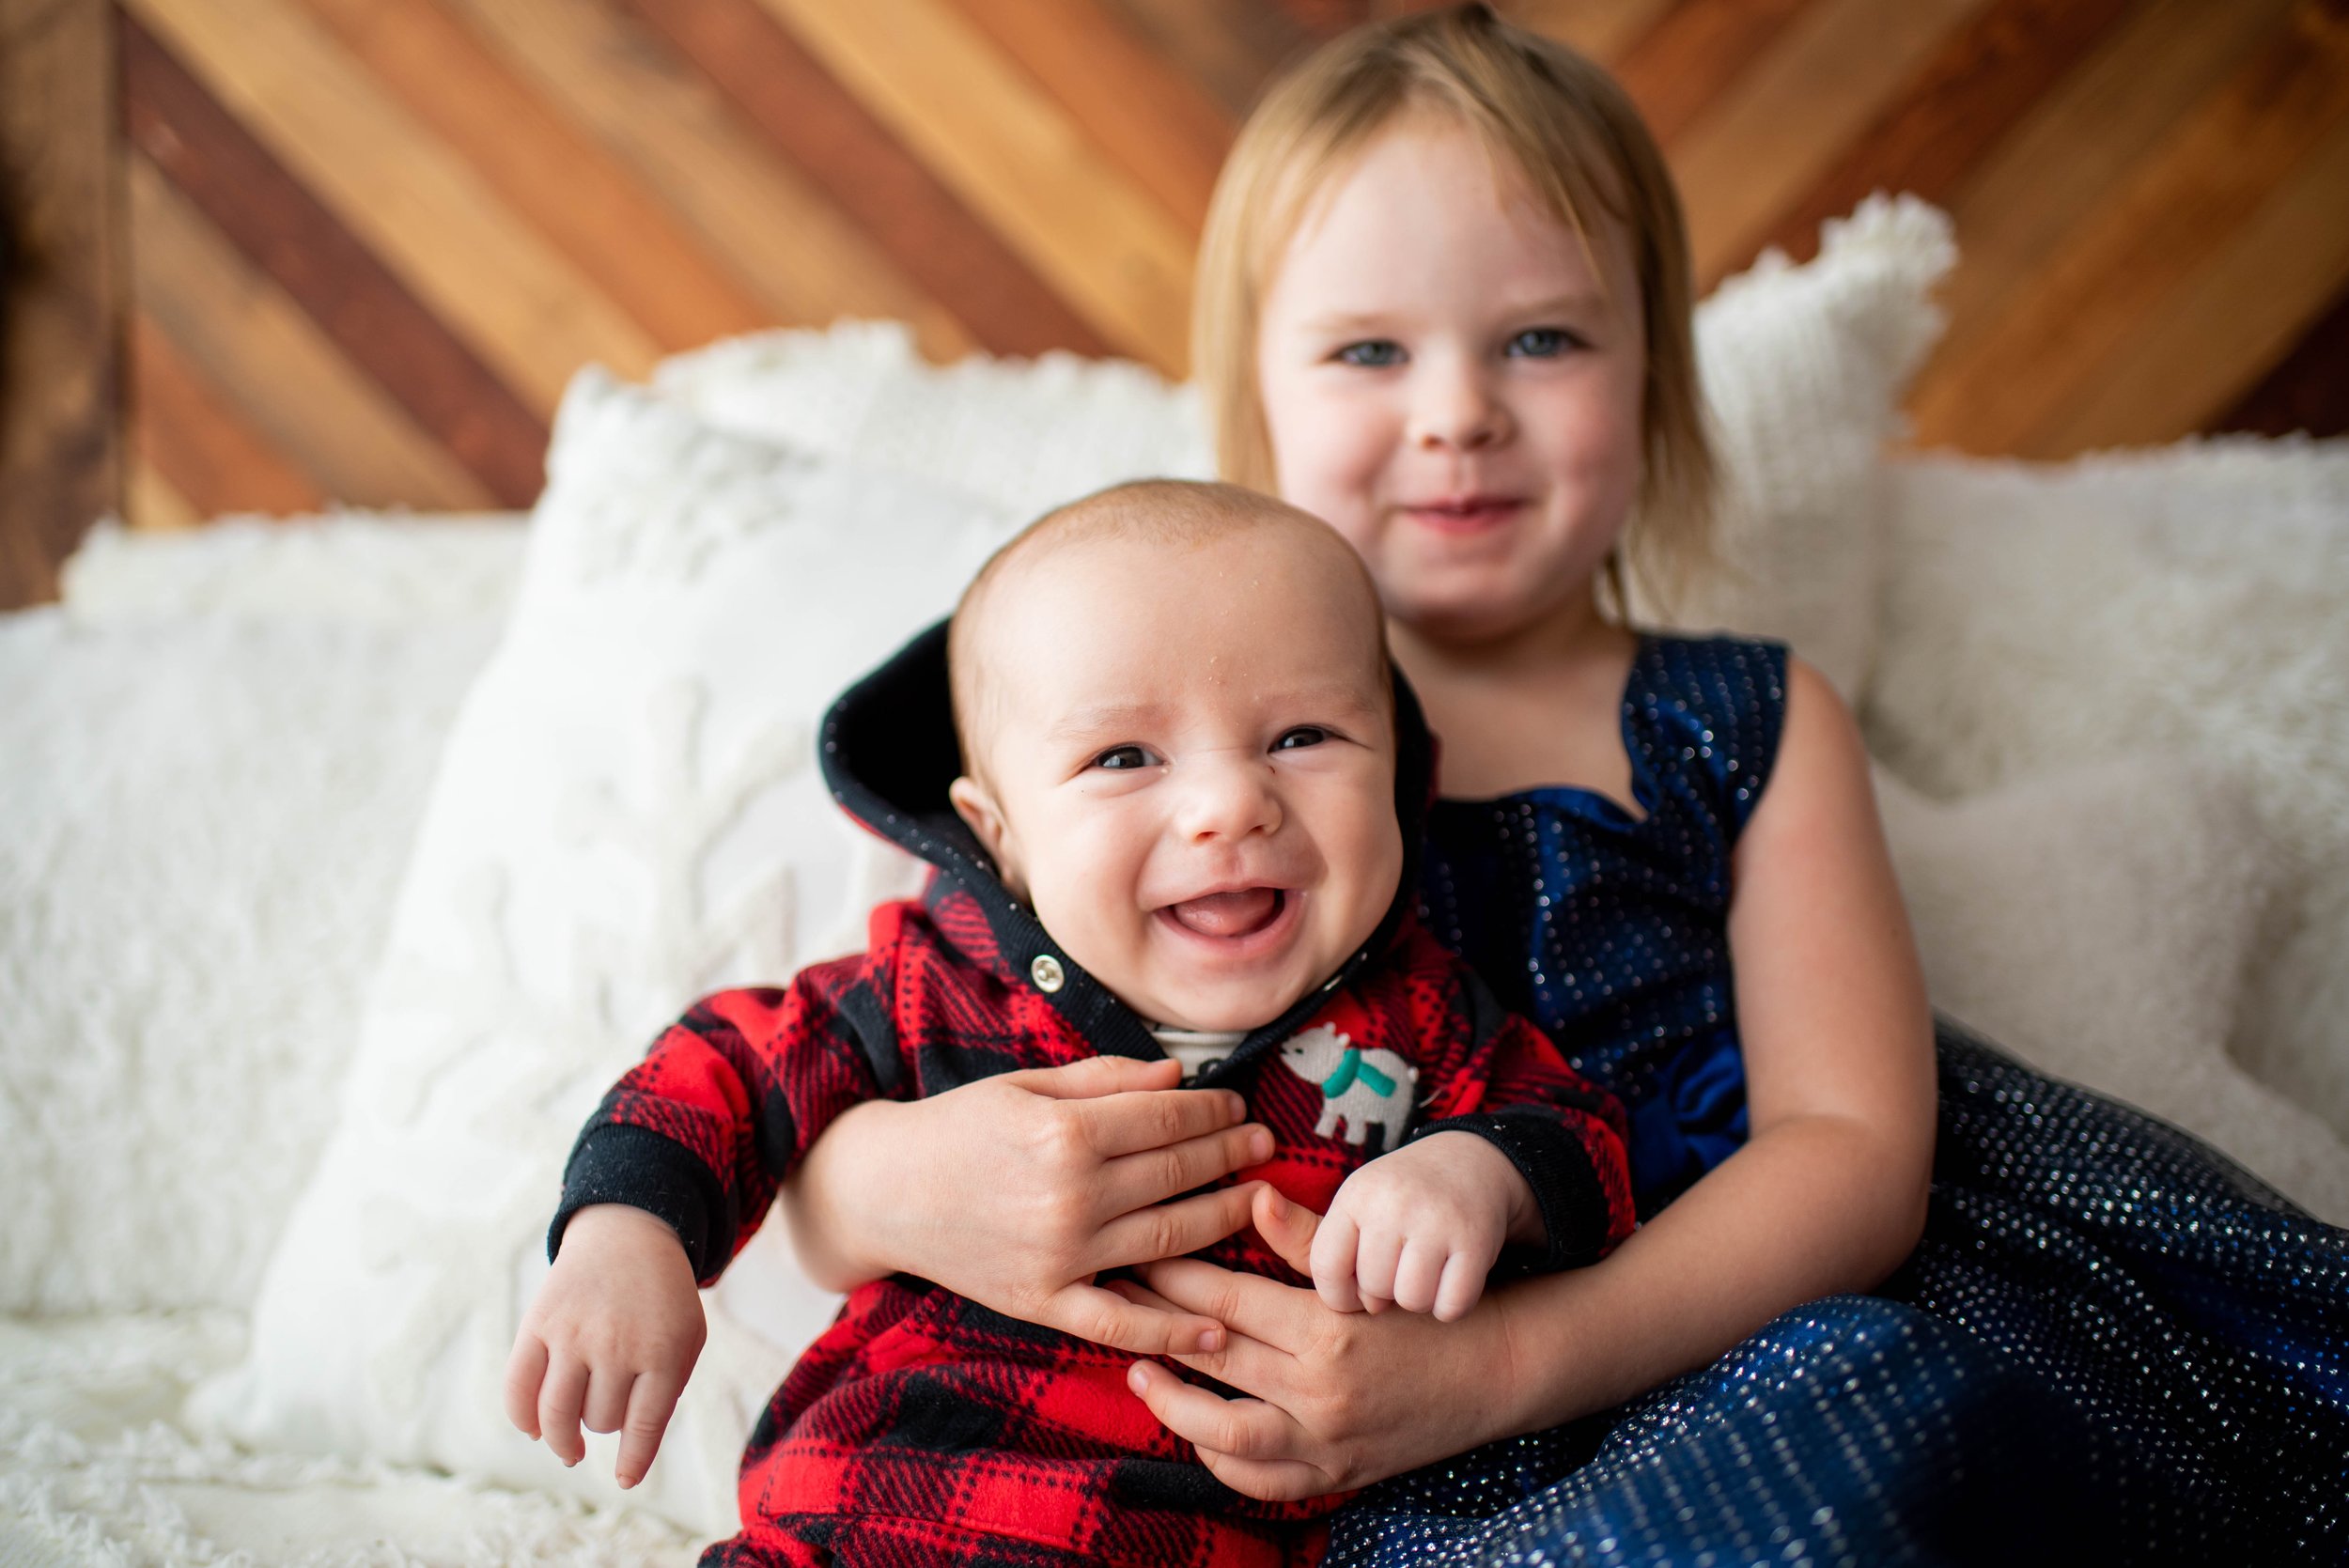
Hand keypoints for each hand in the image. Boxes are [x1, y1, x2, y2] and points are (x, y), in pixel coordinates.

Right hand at [503, 1204, 705, 1488]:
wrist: (628, 1233)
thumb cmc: (661, 1301)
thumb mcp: (685, 1339)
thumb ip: (663, 1397)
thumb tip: (626, 1467)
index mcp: (663, 1349)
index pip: (644, 1425)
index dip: (633, 1460)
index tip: (625, 1479)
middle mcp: (616, 1343)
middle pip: (600, 1420)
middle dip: (606, 1422)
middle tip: (610, 1404)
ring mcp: (573, 1333)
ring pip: (557, 1416)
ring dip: (563, 1438)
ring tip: (572, 1447)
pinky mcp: (538, 1325)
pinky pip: (518, 1390)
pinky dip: (523, 1420)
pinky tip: (534, 1430)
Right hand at [784, 1055, 1272, 1355]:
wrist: (883, 1191)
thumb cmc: (957, 1127)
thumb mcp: (1026, 1085)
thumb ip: (1105, 1080)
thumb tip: (1178, 1076)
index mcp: (1065, 1134)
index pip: (1166, 1119)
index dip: (1212, 1111)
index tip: (1237, 1106)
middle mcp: (1070, 1197)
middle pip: (1177, 1173)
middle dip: (1230, 1155)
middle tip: (1264, 1144)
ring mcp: (1060, 1256)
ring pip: (1169, 1238)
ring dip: (1224, 1218)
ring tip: (1257, 1200)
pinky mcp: (1044, 1302)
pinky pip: (1120, 1323)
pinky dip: (1172, 1330)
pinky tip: (1217, 1326)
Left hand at [1112, 1185, 1531, 1500]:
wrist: (1494, 1371)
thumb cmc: (1425, 1310)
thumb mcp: (1371, 1269)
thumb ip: (1306, 1239)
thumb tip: (1250, 1193)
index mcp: (1327, 1330)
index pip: (1227, 1298)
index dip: (1174, 1275)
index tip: (1138, 1255)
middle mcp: (1322, 1392)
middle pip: (1215, 1355)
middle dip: (1158, 1324)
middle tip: (1118, 1300)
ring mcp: (1326, 1441)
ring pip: (1223, 1430)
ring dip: (1172, 1402)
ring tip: (1139, 1371)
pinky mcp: (1335, 1475)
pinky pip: (1261, 1479)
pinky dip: (1220, 1460)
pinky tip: (1194, 1430)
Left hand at [1312, 1131, 1533, 1320]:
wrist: (1470, 1163)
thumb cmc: (1398, 1200)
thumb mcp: (1353, 1208)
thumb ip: (1302, 1234)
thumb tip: (1254, 1206)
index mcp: (1355, 1195)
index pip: (1326, 1268)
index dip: (1339, 1294)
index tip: (1355, 1292)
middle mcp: (1393, 1202)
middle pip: (1373, 1288)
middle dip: (1385, 1293)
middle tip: (1398, 1272)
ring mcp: (1437, 1220)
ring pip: (1412, 1300)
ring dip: (1419, 1300)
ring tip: (1423, 1275)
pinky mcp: (1476, 1240)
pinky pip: (1451, 1305)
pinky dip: (1451, 1305)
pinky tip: (1450, 1282)